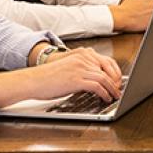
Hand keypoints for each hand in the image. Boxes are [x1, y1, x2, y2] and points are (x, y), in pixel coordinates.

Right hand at [0, 47, 122, 108]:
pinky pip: (98, 86)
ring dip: (112, 89)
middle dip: (116, 81)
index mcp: (81, 54)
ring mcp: (80, 68)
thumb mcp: (69, 67)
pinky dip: (104, 93)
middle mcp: (83, 59)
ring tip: (114, 96)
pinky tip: (105, 98)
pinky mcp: (77, 79)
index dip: (115, 72)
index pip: (106, 61)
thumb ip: (83, 69)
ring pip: (105, 78)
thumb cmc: (48, 77)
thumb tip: (96, 79)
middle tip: (119, 90)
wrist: (33, 80)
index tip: (118, 81)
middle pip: (108, 69)